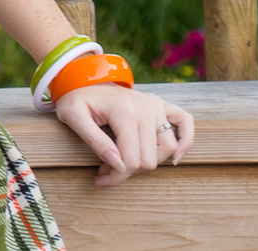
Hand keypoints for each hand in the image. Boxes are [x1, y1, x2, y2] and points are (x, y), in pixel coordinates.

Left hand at [54, 83, 193, 187]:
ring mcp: (156, 105)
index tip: (100, 179)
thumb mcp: (72, 117)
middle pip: (149, 159)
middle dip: (128, 171)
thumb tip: (119, 165)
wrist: (83, 80)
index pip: (131, 160)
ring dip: (148, 162)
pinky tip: (174, 156)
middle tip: (106, 170)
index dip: (116, 176)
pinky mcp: (162, 104)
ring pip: (167, 149)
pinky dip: (185, 141)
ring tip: (125, 162)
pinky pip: (186, 122)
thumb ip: (94, 141)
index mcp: (124, 111)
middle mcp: (146, 107)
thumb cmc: (75, 100)